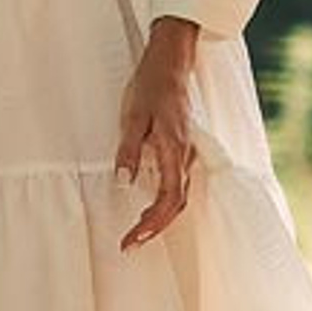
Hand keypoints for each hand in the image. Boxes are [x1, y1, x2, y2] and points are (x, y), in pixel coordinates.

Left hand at [116, 24, 200, 250]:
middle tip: (129, 245)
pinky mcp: (182, 152)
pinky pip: (177, 186)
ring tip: (135, 234)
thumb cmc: (150, 87)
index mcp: (174, 149)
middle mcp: (186, 157)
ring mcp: (187, 155)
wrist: (170, 65)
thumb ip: (129, 151)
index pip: (168, 199)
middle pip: (176, 205)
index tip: (131, 239)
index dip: (152, 224)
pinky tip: (147, 210)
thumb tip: (124, 183)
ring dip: (159, 219)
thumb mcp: (132, 117)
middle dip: (154, 229)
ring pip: (178, 197)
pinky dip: (163, 204)